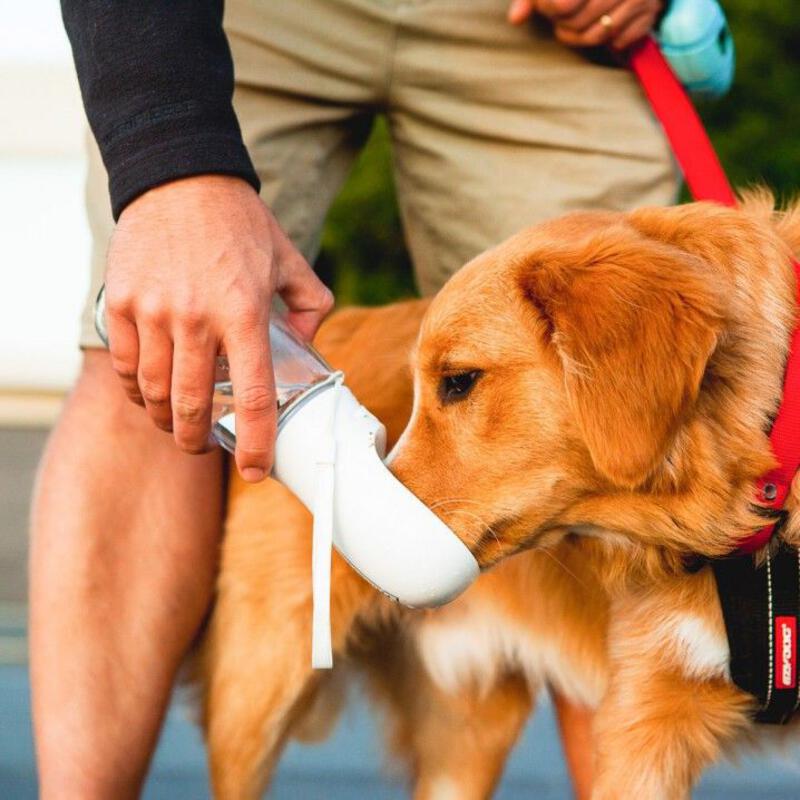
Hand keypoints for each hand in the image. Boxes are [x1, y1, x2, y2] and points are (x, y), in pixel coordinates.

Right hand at [104, 175, 333, 481]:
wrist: (180, 179)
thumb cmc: (240, 224)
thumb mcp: (290, 261)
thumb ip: (310, 306)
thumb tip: (308, 345)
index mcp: (244, 313)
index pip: (255, 397)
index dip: (257, 443)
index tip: (257, 470)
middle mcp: (195, 318)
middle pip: (192, 406)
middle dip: (198, 441)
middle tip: (205, 446)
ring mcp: (152, 312)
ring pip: (154, 393)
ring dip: (165, 421)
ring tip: (177, 424)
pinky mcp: (120, 303)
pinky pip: (125, 366)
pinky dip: (137, 390)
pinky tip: (149, 393)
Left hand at [508, 0, 662, 50]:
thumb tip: (514, 20)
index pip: (562, 6)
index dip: (549, 10)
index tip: (547, 6)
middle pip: (578, 23)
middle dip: (563, 26)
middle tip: (560, 18)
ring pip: (597, 36)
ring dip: (580, 37)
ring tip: (573, 25)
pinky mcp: (650, 12)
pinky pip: (619, 41)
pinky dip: (608, 40)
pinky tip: (600, 26)